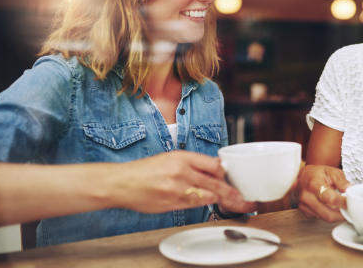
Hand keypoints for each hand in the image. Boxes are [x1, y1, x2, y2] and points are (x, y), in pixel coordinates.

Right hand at [111, 151, 248, 213]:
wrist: (122, 183)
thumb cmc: (145, 170)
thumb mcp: (170, 158)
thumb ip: (192, 164)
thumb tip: (214, 170)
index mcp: (181, 157)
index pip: (214, 165)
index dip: (224, 173)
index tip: (229, 177)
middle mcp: (180, 171)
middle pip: (215, 183)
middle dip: (230, 192)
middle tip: (240, 198)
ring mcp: (176, 188)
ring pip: (206, 196)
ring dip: (217, 199)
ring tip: (227, 201)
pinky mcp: (171, 203)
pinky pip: (193, 205)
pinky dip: (201, 204)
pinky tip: (204, 202)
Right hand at [297, 165, 349, 222]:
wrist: (302, 176)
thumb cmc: (316, 173)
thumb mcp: (331, 171)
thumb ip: (341, 181)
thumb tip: (350, 190)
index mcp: (314, 184)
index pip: (331, 199)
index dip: (343, 203)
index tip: (351, 203)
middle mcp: (306, 196)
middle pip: (328, 214)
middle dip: (342, 214)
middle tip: (349, 210)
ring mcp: (304, 205)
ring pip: (325, 218)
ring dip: (336, 215)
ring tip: (341, 208)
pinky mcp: (304, 212)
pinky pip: (319, 218)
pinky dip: (328, 214)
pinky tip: (331, 208)